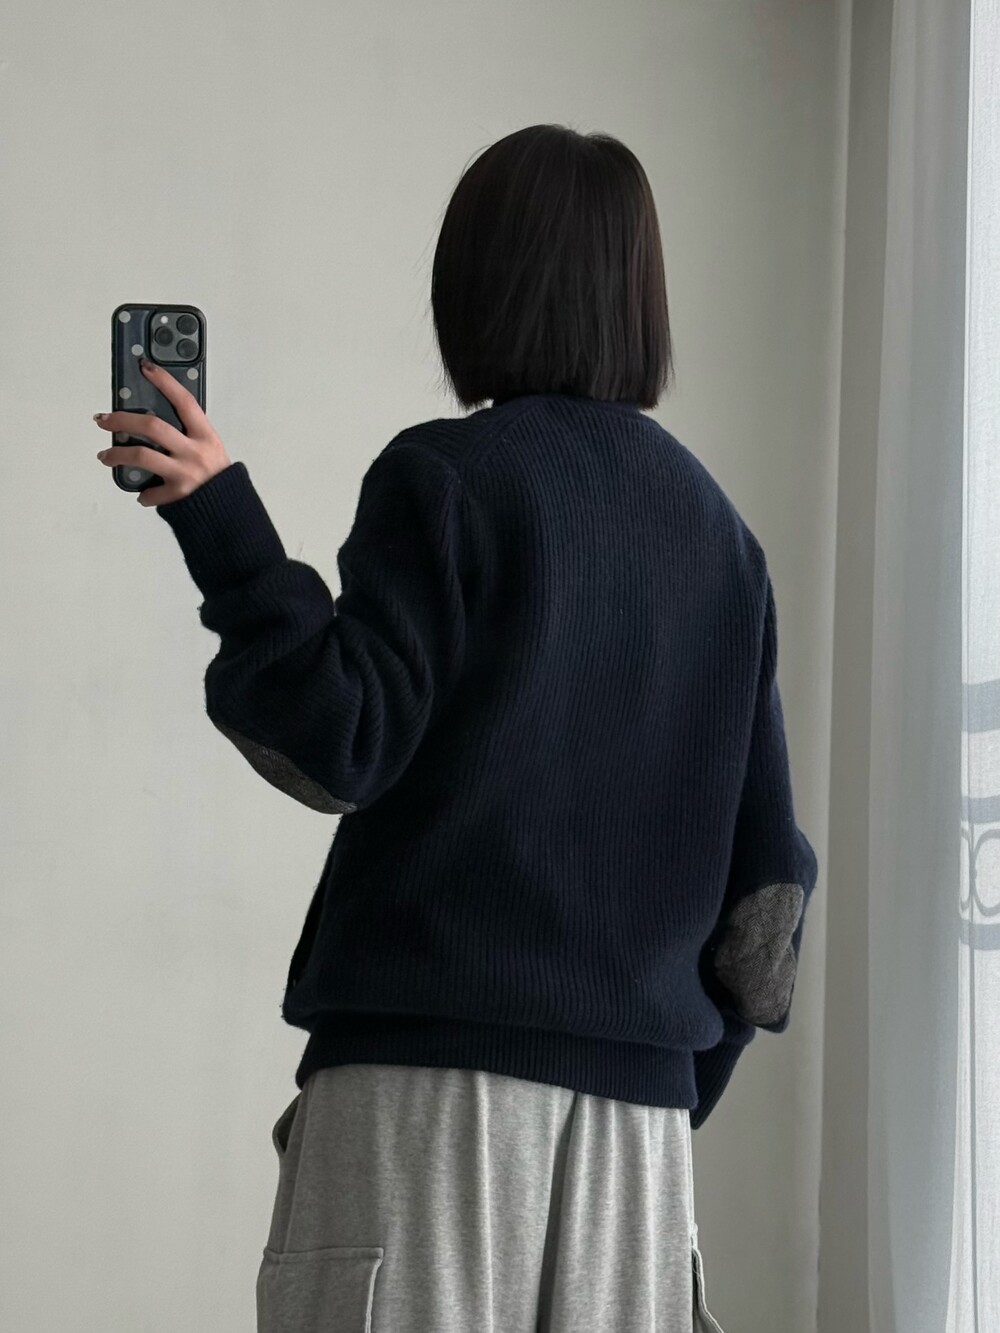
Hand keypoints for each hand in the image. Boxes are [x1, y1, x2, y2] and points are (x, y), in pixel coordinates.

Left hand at [94, 357, 232, 506]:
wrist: (230, 512)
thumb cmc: (219, 478)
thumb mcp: (211, 449)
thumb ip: (190, 436)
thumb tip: (156, 424)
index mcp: (206, 436)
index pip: (185, 402)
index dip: (165, 382)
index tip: (145, 367)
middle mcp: (194, 452)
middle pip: (153, 426)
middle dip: (123, 420)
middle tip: (104, 420)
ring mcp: (185, 473)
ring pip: (141, 456)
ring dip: (117, 455)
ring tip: (104, 456)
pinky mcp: (177, 494)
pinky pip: (151, 492)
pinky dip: (144, 494)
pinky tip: (142, 494)